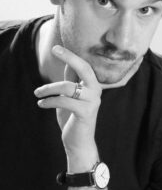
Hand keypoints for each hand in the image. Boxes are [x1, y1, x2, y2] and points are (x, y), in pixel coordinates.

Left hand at [34, 45, 101, 171]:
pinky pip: (64, 101)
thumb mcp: (71, 97)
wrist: (79, 142)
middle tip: (55, 50)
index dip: (71, 55)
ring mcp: (92, 102)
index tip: (57, 47)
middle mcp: (96, 91)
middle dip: (69, 58)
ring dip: (48, 88)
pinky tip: (41, 104)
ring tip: (37, 93)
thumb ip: (71, 81)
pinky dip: (49, 101)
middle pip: (84, 69)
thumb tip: (67, 63)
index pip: (84, 66)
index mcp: (93, 86)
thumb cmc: (73, 118)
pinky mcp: (86, 112)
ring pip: (67, 87)